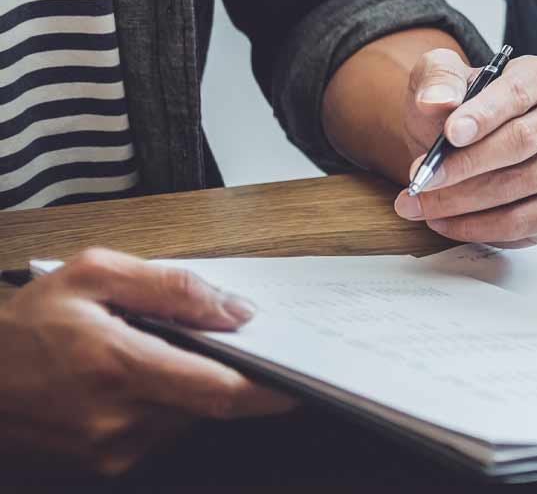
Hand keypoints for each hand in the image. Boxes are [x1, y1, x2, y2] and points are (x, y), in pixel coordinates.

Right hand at [0, 249, 293, 476]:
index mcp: (117, 369)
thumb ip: (171, 287)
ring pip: (188, 416)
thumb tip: (234, 310)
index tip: (304, 380)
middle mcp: (118, 421)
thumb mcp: (91, 275)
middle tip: (219, 340)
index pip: (218, 390)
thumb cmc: (23, 326)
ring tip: (151, 352)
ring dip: (189, 386)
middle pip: (209, 403)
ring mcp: (111, 451)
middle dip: (224, 372)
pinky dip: (164, 403)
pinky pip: (160, 431)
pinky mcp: (104, 465)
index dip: (269, 389)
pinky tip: (134, 378)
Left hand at [391, 50, 536, 245]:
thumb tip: (436, 101)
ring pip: (518, 185)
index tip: (450, 135)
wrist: (458, 144)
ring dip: (461, 201)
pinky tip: (444, 221)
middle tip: (422, 178)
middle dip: (465, 165)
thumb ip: (437, 80)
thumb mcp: (437, 78)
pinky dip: (477, 227)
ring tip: (419, 203)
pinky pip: (522, 223)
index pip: (518, 93)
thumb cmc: (455, 109)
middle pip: (522, 142)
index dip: (484, 115)